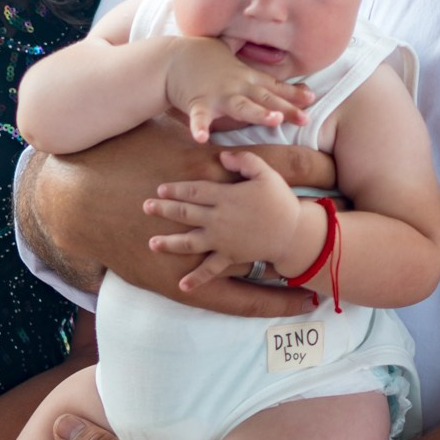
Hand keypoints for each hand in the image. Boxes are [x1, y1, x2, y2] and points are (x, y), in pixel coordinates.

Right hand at [29, 123, 322, 313]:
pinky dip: (259, 300)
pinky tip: (286, 307)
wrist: (77, 193)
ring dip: (290, 272)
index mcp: (209, 171)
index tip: (339, 169)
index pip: (271, 167)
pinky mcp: (177, 273)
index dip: (308, 169)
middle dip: (313, 218)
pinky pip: (227, 292)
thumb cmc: (122, 155)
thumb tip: (227, 107)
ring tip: (326, 284)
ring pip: (253, 261)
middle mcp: (209, 210)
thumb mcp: (163, 131)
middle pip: (273, 215)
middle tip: (351, 222)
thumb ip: (199, 126)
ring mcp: (195, 244)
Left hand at [143, 151, 307, 291]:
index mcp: (225, 197)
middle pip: (185, 213)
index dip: (176, 190)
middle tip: (145, 207)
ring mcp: (222, 240)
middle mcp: (219, 219)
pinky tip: (181, 285)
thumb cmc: (280, 201)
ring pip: (190, 242)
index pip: (194, 191)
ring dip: (169, 243)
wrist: (294, 233)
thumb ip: (244, 160)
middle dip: (164, 210)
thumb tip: (222, 154)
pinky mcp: (230, 257)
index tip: (160, 189)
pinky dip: (196, 279)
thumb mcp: (265, 173)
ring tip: (152, 243)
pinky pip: (210, 269)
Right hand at [163, 39, 311, 140]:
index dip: (293, 93)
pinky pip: (199, 118)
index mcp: (244, 76)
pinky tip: (202, 138)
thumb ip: (244, 48)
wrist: (168, 58)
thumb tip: (261, 41)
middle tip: (305, 118)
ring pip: (242, 106)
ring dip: (258, 114)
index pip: (273, 86)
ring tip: (274, 121)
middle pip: (265, 99)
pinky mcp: (198, 103)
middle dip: (286, 108)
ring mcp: (217, 95)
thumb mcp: (225, 47)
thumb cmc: (197, 54)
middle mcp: (235, 85)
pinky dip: (199, 127)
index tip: (312, 98)